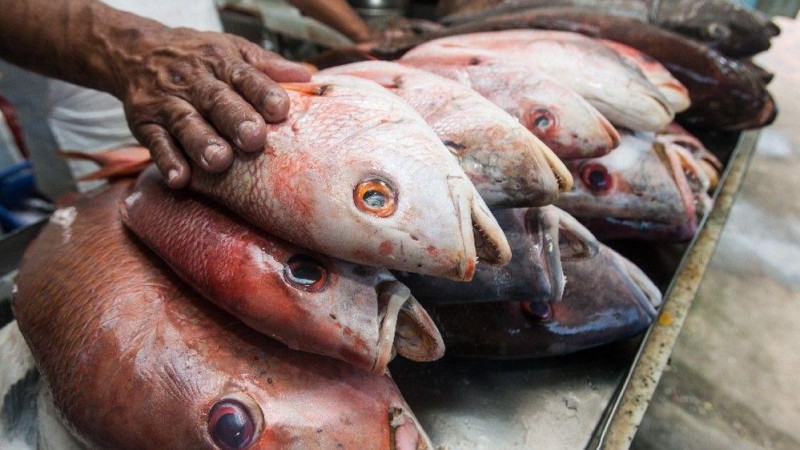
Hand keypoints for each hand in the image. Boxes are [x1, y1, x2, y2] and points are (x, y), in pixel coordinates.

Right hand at [116, 27, 311, 187]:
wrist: (137, 51)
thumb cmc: (200, 58)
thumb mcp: (234, 51)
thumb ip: (268, 66)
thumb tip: (308, 76)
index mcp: (223, 63)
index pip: (245, 76)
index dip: (262, 92)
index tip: (279, 109)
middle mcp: (195, 82)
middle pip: (217, 100)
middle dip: (235, 119)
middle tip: (254, 139)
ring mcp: (168, 103)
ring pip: (185, 122)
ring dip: (201, 142)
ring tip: (218, 162)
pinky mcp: (145, 123)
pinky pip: (155, 142)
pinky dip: (167, 161)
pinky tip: (180, 178)